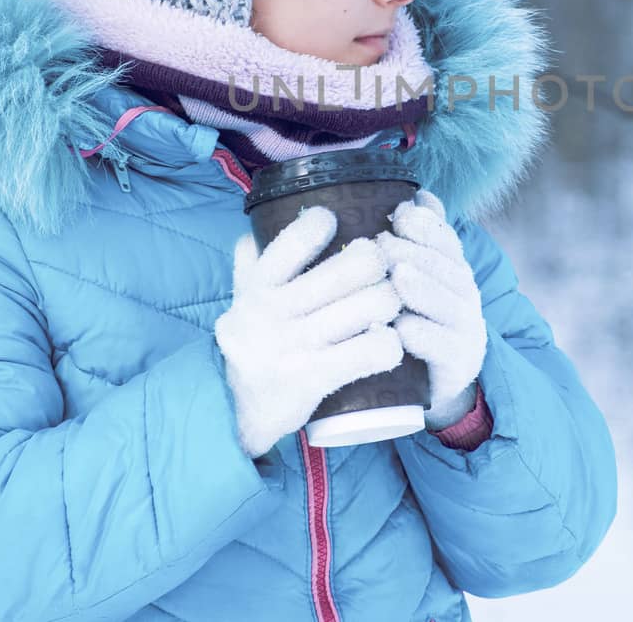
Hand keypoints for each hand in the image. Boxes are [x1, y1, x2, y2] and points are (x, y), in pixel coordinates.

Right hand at [214, 206, 404, 458]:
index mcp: (257, 286)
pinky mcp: (315, 379)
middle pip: (353, 267)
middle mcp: (273, 312)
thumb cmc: (254, 342)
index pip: (295, 239)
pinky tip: (390, 343)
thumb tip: (258, 224)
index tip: (337, 226)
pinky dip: (391, 344)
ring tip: (390, 306)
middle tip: (382, 271)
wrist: (240, 410)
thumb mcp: (242, 300)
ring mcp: (294, 346)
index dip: (323, 222)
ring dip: (392, 302)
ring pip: (372, 305)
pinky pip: (373, 350)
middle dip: (378, 262)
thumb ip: (249, 262)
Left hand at [374, 189, 486, 427]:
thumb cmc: (421, 320)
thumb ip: (424, 237)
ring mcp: (465, 331)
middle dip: (417, 253)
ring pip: (446, 305)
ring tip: (397, 277)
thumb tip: (421, 194)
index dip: (426, 225)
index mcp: (455, 271)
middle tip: (383, 244)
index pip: (446, 241)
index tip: (399, 214)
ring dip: (422, 289)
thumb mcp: (423, 277)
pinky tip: (401, 327)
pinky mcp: (458, 366)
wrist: (438, 385)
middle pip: (446, 269)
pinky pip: (442, 349)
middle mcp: (465, 297)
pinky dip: (422, 337)